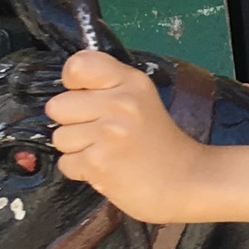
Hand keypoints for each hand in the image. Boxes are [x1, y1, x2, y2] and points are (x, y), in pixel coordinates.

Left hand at [46, 50, 208, 222]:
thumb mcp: (143, 102)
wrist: (189, 183)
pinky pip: (66, 163)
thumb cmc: (162, 145)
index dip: (73, 83)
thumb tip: (67, 90)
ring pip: (60, 137)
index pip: (79, 65)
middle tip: (103, 135)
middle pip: (58, 106)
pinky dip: (82, 172)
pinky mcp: (99, 163)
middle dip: (73, 123)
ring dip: (78, 150)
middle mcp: (120, 103)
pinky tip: (108, 170)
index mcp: (132, 83)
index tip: (87, 98)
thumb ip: (109, 89)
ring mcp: (109, 133)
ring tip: (108, 154)